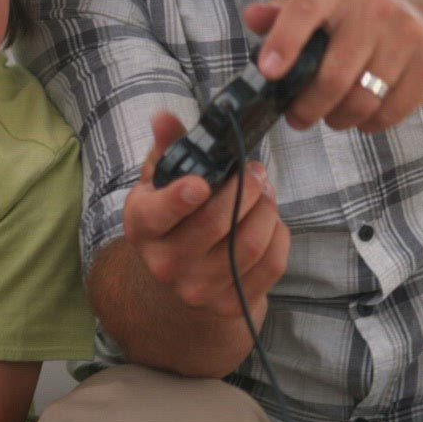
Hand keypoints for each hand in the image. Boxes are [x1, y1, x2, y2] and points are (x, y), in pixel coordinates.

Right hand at [122, 113, 291, 318]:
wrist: (178, 283)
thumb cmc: (173, 219)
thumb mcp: (162, 182)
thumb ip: (168, 147)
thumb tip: (165, 117)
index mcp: (143, 226)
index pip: (158, 214)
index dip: (179, 199)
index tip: (201, 184)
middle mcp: (165, 263)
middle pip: (215, 224)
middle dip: (246, 189)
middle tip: (255, 170)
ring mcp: (198, 289)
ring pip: (249, 244)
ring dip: (267, 209)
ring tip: (266, 191)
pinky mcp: (231, 304)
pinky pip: (271, 265)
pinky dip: (279, 235)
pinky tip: (270, 221)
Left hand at [246, 0, 422, 134]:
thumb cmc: (354, 20)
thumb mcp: (317, 6)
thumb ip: (281, 15)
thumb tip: (253, 17)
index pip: (304, 10)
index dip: (284, 42)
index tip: (269, 73)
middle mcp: (375, 7)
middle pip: (333, 76)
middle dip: (307, 107)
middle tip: (297, 118)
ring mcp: (408, 36)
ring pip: (362, 102)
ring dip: (338, 119)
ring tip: (331, 116)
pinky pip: (389, 114)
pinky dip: (369, 124)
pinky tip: (363, 113)